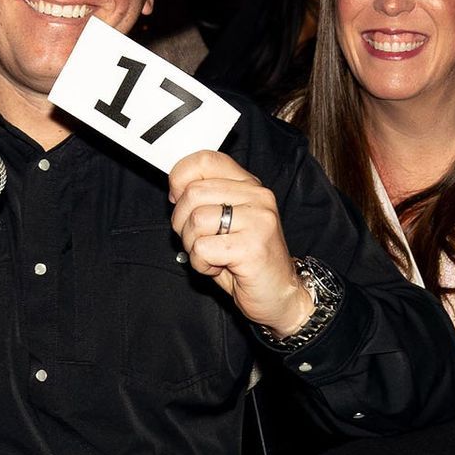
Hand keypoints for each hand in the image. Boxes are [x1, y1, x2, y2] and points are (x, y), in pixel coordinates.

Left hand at [168, 150, 311, 334]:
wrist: (280, 294)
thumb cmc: (246, 260)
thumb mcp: (224, 222)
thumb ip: (205, 200)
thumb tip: (175, 189)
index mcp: (248, 185)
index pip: (206, 160)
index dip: (180, 178)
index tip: (178, 199)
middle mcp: (257, 197)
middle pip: (193, 193)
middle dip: (181, 222)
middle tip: (198, 241)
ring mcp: (259, 220)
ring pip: (196, 220)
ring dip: (192, 245)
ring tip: (212, 255)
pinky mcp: (253, 246)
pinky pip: (202, 248)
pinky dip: (201, 263)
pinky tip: (219, 267)